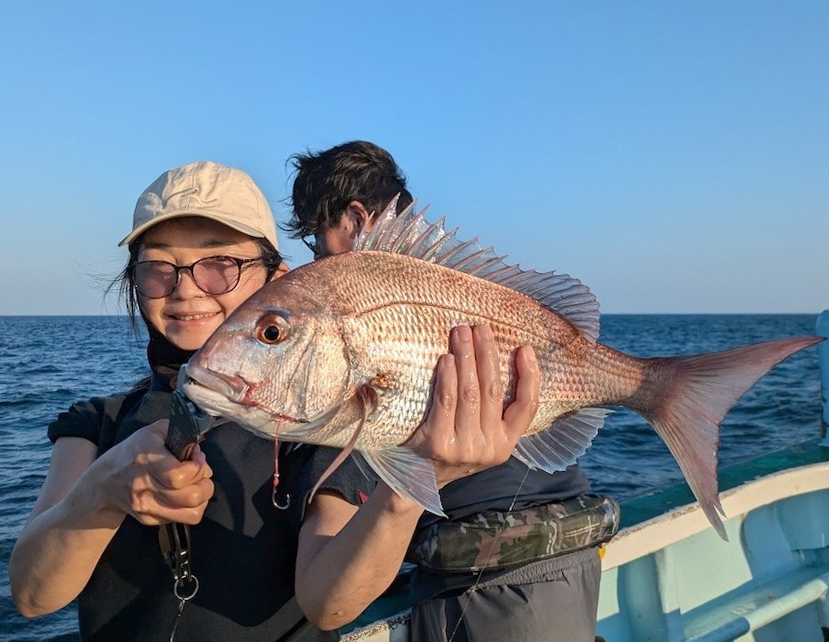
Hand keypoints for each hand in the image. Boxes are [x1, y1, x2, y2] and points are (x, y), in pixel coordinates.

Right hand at [98, 420, 213, 525]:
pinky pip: (182, 519)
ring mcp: (145, 506)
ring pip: (190, 513)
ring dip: (202, 499)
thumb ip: (181, 432)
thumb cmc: (134, 452)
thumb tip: (198, 451)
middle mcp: (144, 485)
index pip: (180, 476)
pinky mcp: (149, 519)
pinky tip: (183, 494)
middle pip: (191, 497)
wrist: (104, 481)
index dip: (198, 468)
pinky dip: (190, 507)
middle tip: (201, 475)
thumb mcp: (154, 431)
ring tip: (197, 486)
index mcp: (146, 458)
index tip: (198, 458)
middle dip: (205, 484)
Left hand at [405, 325, 539, 487]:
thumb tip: (493, 358)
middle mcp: (490, 447)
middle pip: (493, 390)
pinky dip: (447, 377)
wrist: (415, 480)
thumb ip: (491, 411)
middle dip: (488, 353)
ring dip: (467, 357)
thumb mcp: (479, 436)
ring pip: (471, 392)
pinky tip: (447, 358)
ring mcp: (465, 448)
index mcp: (506, 443)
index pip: (528, 407)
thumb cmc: (450, 447)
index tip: (525, 348)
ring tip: (461, 332)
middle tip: (480, 327)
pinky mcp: (439, 444)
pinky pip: (446, 401)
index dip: (530, 376)